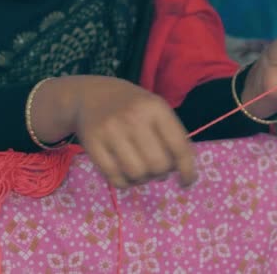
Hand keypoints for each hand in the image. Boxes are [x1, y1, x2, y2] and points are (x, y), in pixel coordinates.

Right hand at [32, 76, 196, 188]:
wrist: (89, 95)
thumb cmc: (131, 106)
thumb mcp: (155, 108)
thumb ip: (172, 135)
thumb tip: (182, 170)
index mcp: (155, 108)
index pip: (179, 146)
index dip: (187, 170)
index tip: (186, 181)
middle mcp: (133, 118)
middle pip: (158, 165)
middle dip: (161, 173)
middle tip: (157, 169)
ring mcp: (111, 131)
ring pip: (137, 174)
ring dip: (143, 179)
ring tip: (141, 170)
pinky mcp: (93, 145)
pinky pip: (115, 178)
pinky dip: (125, 182)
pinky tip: (126, 173)